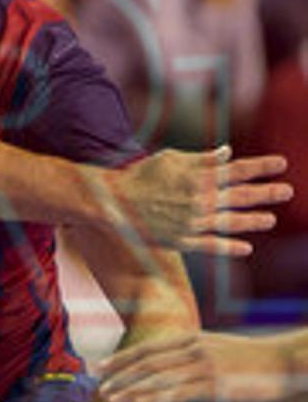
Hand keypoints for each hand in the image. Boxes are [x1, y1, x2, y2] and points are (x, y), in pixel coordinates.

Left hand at [99, 331, 295, 401]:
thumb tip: (173, 369)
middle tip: (95, 382)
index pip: (148, 348)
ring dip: (130, 386)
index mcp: (193, 338)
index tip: (100, 366)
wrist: (286, 360)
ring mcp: (204, 365)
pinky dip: (154, 396)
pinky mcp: (216, 383)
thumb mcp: (219, 350)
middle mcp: (194, 348)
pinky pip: (178, 391)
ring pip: (158, 376)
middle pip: (147, 360)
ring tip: (109, 396)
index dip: (122, 357)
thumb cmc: (253, 359)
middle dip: (118, 372)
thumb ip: (195, 356)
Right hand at [104, 146, 290, 256]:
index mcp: (198, 177)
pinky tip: (246, 248)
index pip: (238, 170)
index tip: (282, 164)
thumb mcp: (171, 159)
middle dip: (267, 193)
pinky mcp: (181, 241)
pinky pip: (211, 245)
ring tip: (270, 219)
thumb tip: (228, 153)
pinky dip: (230, 247)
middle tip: (287, 191)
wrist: (114, 203)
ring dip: (253, 220)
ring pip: (231, 222)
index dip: (262, 167)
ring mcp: (192, 223)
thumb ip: (202, 159)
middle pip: (240, 196)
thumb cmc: (141, 176)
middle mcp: (199, 200)